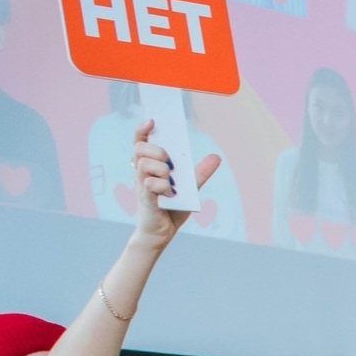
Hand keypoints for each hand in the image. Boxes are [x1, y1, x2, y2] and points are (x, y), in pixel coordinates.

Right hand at [129, 119, 220, 252]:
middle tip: (171, 165)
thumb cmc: (172, 210)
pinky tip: (170, 194)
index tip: (152, 120)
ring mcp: (141, 185)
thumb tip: (216, 156)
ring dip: (162, 168)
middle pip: (140, 148)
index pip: (139, 141)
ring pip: (144, 163)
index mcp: (149, 166)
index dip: (142, 128)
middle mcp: (141, 173)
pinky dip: (163, 186)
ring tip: (171, 182)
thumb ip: (200, 172)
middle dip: (158, 151)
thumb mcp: (191, 188)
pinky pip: (151, 183)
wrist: (163, 234)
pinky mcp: (145, 199)